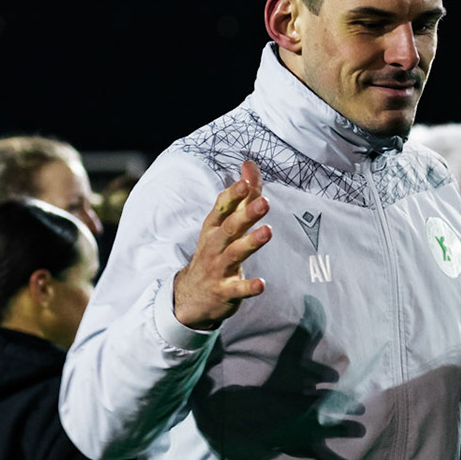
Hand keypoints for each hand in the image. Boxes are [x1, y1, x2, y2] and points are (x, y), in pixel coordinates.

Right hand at [172, 160, 271, 330]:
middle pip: (230, 228)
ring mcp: (219, 268)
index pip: (222, 207)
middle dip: (246, 214)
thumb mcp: (223, 224)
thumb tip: (250, 164)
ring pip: (234, 254)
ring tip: (268, 231)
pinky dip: (249, 287)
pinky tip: (262, 284)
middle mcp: (215, 245)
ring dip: (251, 243)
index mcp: (214, 227)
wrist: (192, 295)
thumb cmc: (214, 252)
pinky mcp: (225, 291)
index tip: (245, 182)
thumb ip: (241, 196)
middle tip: (265, 202)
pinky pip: (238, 289)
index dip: (234, 194)